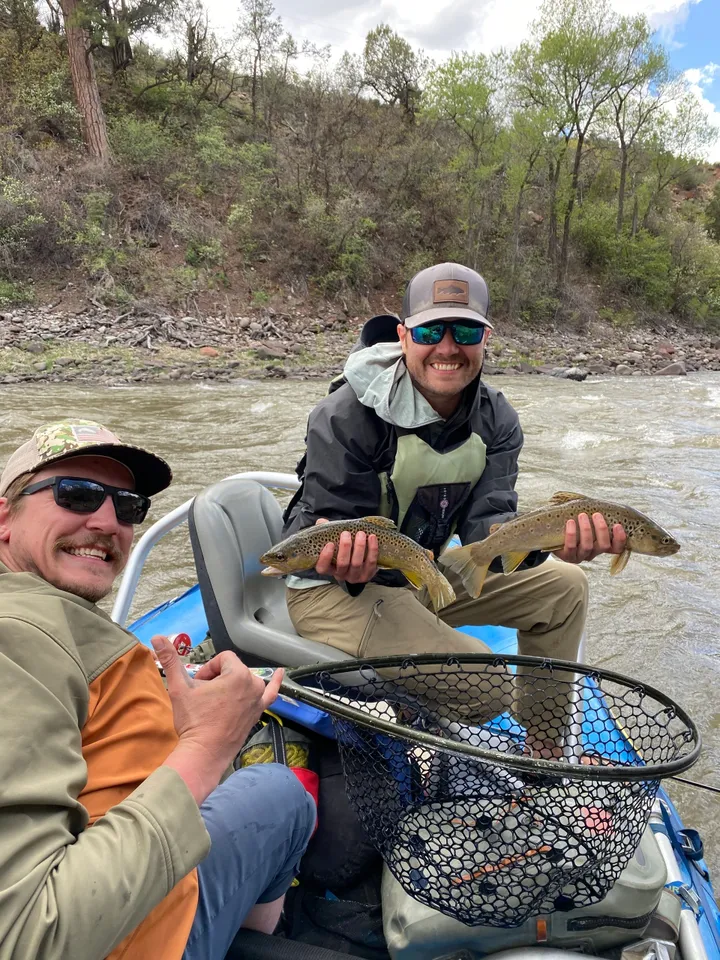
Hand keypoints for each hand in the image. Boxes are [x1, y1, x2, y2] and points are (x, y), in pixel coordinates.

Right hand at [152, 635, 282, 802]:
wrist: (204, 753)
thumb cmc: (193, 721)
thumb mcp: (179, 688)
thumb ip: (170, 660)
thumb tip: (156, 637)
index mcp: (237, 674)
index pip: (222, 658)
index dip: (208, 669)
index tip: (198, 685)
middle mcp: (253, 684)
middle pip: (233, 669)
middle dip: (218, 678)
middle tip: (204, 696)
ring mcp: (258, 699)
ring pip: (244, 680)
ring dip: (232, 684)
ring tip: (218, 699)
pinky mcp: (259, 712)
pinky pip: (271, 693)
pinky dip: (276, 682)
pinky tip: (281, 673)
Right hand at [313, 517, 378, 583]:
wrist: (360, 559)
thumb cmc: (342, 549)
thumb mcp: (333, 541)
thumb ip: (325, 532)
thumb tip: (321, 522)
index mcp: (329, 568)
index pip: (323, 567)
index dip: (325, 557)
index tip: (329, 544)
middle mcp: (341, 574)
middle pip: (342, 564)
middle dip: (345, 548)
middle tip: (346, 533)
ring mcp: (355, 576)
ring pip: (356, 563)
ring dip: (359, 547)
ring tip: (361, 533)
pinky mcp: (368, 574)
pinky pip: (371, 562)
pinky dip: (372, 549)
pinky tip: (372, 538)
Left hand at [553, 513, 626, 563]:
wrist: (553, 532)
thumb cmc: (574, 521)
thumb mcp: (588, 518)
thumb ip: (597, 514)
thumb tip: (604, 503)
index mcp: (601, 545)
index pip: (617, 548)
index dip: (620, 539)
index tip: (617, 525)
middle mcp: (593, 552)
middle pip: (603, 546)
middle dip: (602, 529)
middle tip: (596, 514)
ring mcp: (580, 556)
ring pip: (588, 546)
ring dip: (586, 529)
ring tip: (582, 515)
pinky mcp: (567, 556)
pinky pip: (571, 547)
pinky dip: (571, 534)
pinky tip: (570, 522)